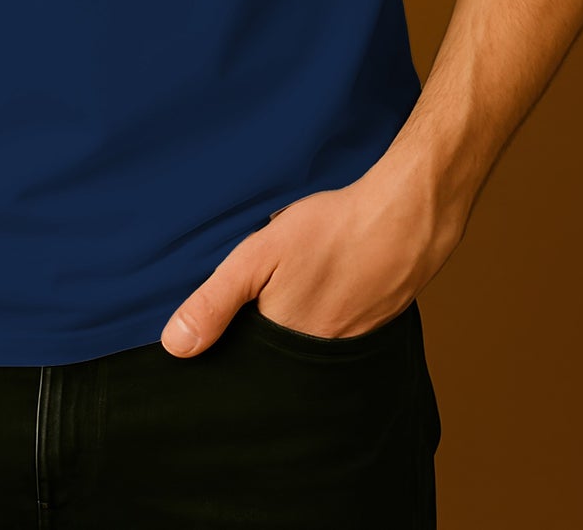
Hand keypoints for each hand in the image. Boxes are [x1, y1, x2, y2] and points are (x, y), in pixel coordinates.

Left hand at [158, 160, 456, 357]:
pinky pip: (332, 333)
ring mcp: (346, 345)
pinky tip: (321, 286)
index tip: (212, 330)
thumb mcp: (260, 254)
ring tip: (290, 289)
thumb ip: (216, 300)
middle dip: (257, 336)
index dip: (226, 346)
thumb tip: (176, 348)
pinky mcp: (368, 329)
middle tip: (256, 297)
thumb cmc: (332, 230)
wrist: (406, 218)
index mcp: (283, 343)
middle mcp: (315, 357)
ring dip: (291, 324)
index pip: (242, 364)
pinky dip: (322, 315)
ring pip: (302, 345)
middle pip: (272, 358)